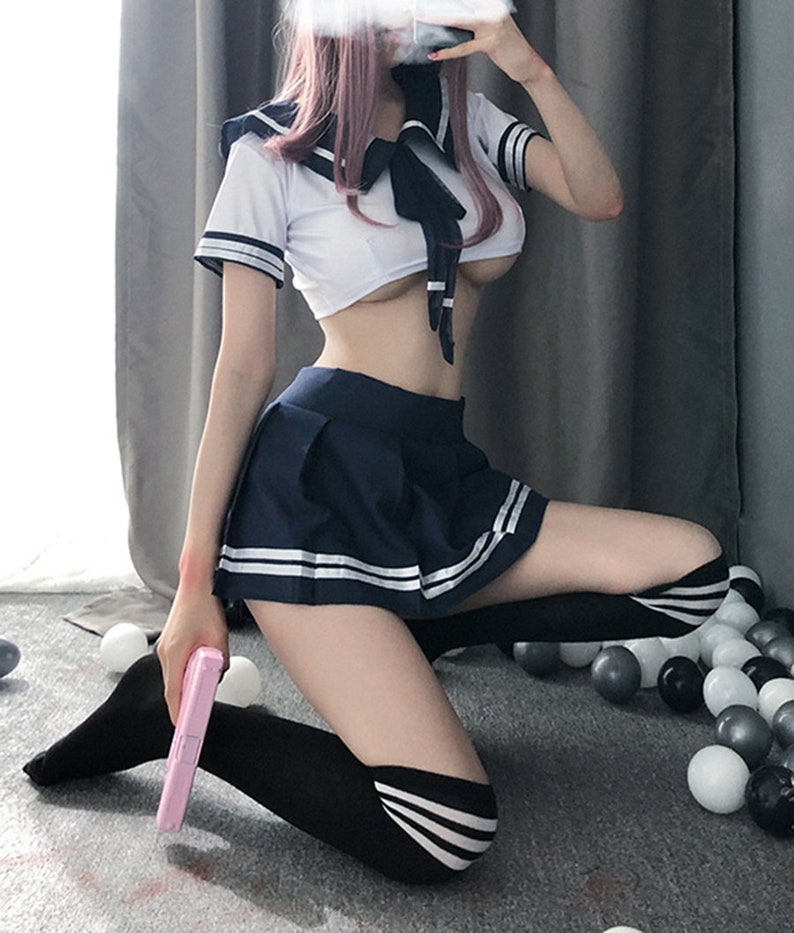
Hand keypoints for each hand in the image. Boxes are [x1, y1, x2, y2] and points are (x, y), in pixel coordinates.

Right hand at [156, 587, 229, 724]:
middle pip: (173, 687)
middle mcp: (164, 652)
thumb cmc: (205, 607)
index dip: (179, 712)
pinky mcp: (168, 643)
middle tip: (198, 713)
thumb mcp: (219, 638)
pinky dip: (186, 671)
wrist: (195, 584)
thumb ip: (218, 661)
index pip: (174, 692)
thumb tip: (217, 676)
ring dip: (188, 683)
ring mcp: (164, 647)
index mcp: (175, 653)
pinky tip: (200, 669)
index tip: (184, 726)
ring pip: (174, 676)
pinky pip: (176, 665)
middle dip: (186, 700)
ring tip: (204, 686)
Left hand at [423, 1, 549, 85]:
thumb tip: (452, 19)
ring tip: (422, 18)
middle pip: (462, 3)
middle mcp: (494, 10)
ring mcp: (493, 25)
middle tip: (422, 5)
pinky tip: (436, 54)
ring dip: (439, 19)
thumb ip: (475, 21)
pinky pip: (464, 47)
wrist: (527, 63)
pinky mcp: (491, 42)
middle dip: (441, 4)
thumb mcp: (492, 28)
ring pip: (460, 20)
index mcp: (493, 3)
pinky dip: (448, 52)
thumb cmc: (508, 47)